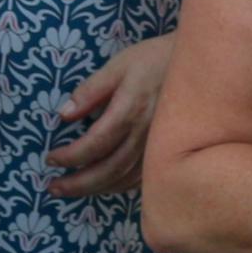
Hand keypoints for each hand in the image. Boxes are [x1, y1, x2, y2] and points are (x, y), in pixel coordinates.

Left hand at [47, 34, 176, 199]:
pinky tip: (104, 187)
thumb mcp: (119, 65)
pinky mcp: (166, 152)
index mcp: (129, 112)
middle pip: (107, 170)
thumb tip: (64, 114)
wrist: (200, 66)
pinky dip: (119, 187)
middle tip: (54, 188)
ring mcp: (157, 147)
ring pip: (124, 179)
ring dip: (95, 189)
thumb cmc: (155, 60)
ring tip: (71, 191)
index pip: (94, 145)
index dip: (70, 157)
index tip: (51, 158)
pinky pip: (142, 179)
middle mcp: (144, 135)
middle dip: (78, 183)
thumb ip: (91, 90)